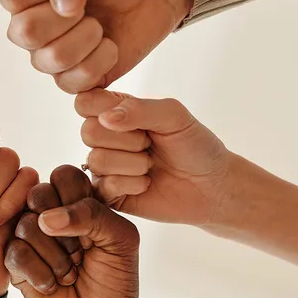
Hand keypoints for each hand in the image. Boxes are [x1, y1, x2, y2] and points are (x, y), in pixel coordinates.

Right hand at [0, 0, 195, 90]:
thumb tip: (62, 7)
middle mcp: (27, 25)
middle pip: (24, 33)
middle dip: (66, 18)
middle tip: (88, 7)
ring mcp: (47, 55)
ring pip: (49, 61)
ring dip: (86, 39)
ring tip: (100, 26)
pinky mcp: (72, 79)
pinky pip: (70, 84)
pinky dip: (99, 63)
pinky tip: (109, 46)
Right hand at [6, 165, 139, 297]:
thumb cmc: (114, 280)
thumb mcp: (121, 240)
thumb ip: (94, 214)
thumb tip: (47, 217)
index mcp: (76, 201)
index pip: (64, 175)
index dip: (75, 198)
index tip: (93, 228)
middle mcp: (49, 214)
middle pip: (39, 194)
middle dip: (66, 231)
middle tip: (81, 252)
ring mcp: (29, 236)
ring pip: (27, 226)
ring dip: (57, 258)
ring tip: (69, 273)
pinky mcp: (14, 262)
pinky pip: (16, 253)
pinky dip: (41, 274)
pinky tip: (53, 285)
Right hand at [75, 89, 231, 224]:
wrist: (212, 186)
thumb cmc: (195, 145)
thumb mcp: (173, 115)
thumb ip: (139, 109)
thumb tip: (105, 118)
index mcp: (114, 112)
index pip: (85, 101)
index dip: (105, 109)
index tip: (135, 118)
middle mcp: (104, 138)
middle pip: (88, 131)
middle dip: (127, 140)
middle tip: (149, 144)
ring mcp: (104, 167)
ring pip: (97, 160)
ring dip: (134, 164)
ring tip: (150, 165)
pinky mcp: (107, 195)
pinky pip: (105, 186)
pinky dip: (133, 183)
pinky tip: (147, 183)